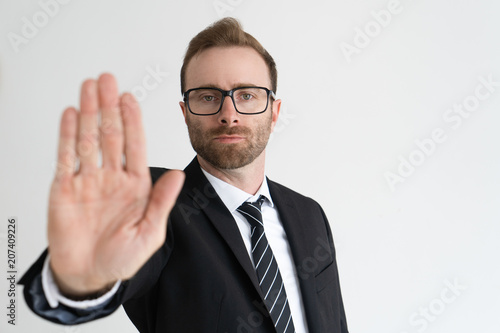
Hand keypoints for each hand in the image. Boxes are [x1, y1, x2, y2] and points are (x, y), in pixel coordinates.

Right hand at [47, 73, 183, 296]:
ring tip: (89, 87)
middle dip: (109, 107)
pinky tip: (71, 114)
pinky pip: (66, 157)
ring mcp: (88, 180)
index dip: (132, 120)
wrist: (88, 275)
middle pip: (111, 135)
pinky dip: (68, 135)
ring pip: (88, 139)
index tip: (130, 98)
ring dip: (89, 113)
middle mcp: (112, 177)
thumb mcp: (149, 232)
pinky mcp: (65, 188)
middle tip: (107, 79)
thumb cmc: (122, 258)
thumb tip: (176, 173)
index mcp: (136, 185)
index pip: (134, 145)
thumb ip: (161, 202)